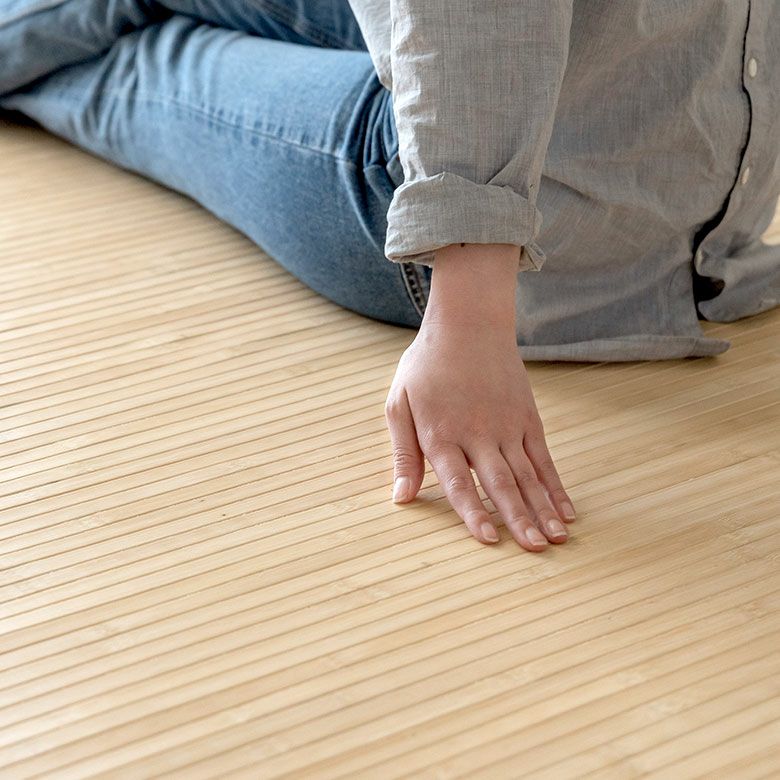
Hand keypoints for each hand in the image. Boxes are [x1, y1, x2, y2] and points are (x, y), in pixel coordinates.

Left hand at [383, 243, 575, 550]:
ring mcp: (507, 426)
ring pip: (528, 475)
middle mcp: (478, 434)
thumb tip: (400, 497)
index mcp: (442, 434)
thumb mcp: (400, 404)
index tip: (489, 540)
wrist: (468, 323)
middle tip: (536, 550)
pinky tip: (566, 510)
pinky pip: (544, 458)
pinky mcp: (527, 418)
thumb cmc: (427, 366)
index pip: (459, 482)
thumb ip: (403, 454)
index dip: (473, 512)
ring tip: (558, 538)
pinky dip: (555, 486)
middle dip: (519, 519)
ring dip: (543, 509)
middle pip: (500, 483)